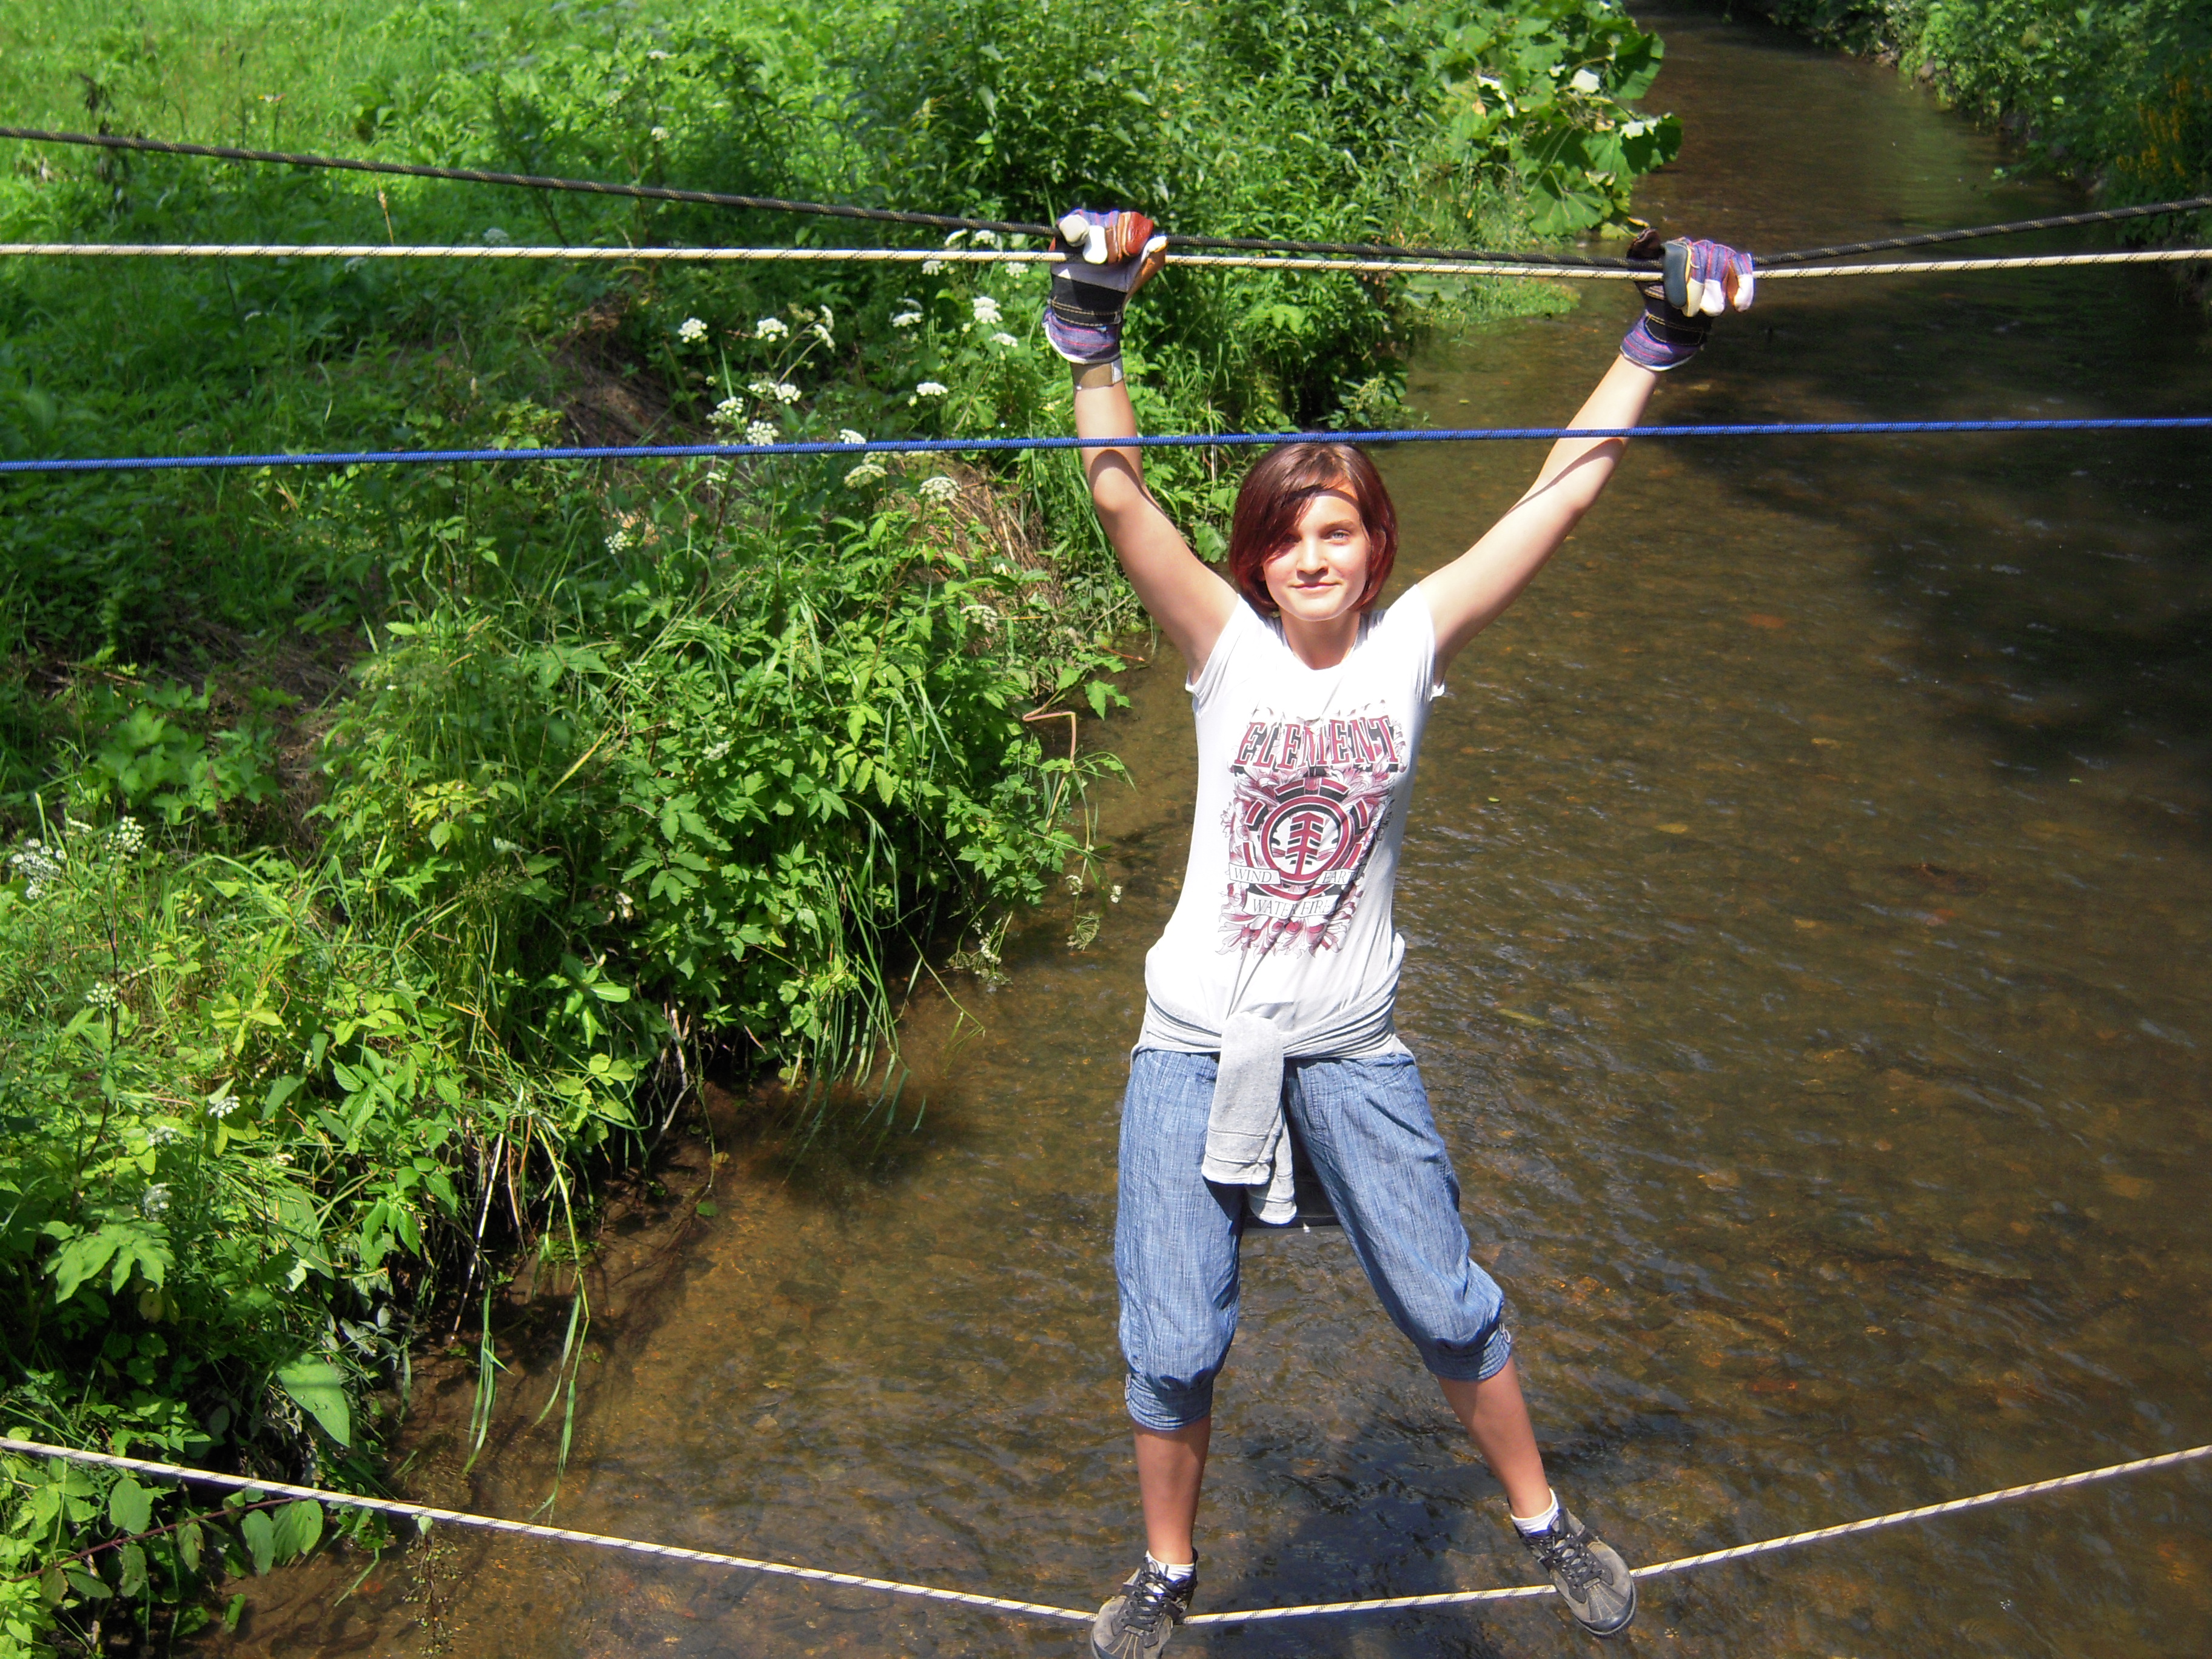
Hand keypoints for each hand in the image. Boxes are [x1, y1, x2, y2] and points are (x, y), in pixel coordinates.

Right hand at [1044, 207, 1167, 367]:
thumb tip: (1163, 240)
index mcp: (1126, 234)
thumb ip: (1153, 257)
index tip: (1130, 253)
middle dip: (1115, 241)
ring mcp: (1087, 227)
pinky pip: (1072, 221)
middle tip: (1110, 262)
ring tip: (1095, 261)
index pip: (1132, 220)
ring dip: (1097, 241)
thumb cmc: (1115, 290)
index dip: (1131, 235)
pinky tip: (1078, 245)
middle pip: (1114, 218)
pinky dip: (1076, 231)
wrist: (1089, 306)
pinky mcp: (1066, 233)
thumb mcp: (1138, 275)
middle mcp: (1108, 227)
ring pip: (1095, 220)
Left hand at [1618, 236, 1754, 371]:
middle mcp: (1698, 247)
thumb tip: (1649, 232)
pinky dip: (1744, 287)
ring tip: (1712, 311)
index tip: (1677, 303)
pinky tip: (1739, 306)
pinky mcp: (1733, 266)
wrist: (1677, 317)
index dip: (1679, 281)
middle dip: (1698, 289)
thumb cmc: (1658, 296)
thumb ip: (1641, 254)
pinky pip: (1742, 268)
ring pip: (1722, 264)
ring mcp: (1717, 254)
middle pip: (1702, 259)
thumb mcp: (1643, 277)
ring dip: (1717, 291)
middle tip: (1691, 312)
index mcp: (1675, 248)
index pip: (1679, 256)